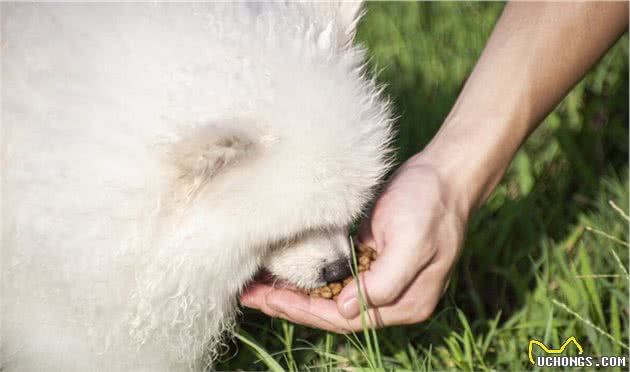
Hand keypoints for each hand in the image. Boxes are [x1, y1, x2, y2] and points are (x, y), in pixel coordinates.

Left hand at [240, 155, 468, 332]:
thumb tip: (344, 310)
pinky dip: (309, 276)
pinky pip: (335, 275)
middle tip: (252, 297)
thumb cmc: (430, 205)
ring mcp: (381, 278)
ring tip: (258, 288)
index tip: (271, 300)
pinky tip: (286, 271)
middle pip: (333, 311)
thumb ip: (383, 283)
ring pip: (330, 296)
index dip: (305, 312)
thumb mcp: (411, 244)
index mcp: (405, 303)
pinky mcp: (372, 258)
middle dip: (292, 306)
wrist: (443, 173)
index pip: (346, 318)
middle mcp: (392, 297)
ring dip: (296, 293)